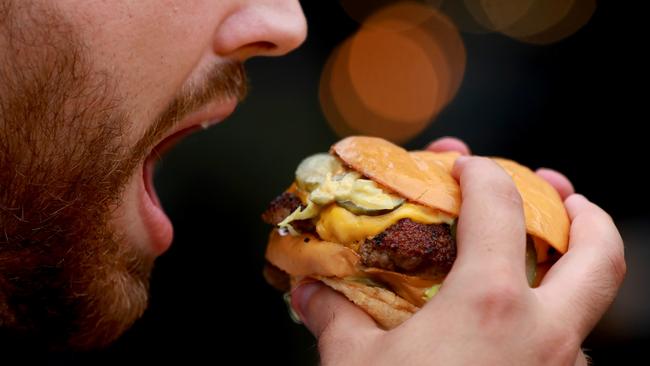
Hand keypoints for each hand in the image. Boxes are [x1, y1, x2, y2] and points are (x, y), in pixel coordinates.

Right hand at [290, 137, 624, 364]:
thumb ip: (334, 319)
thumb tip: (310, 293)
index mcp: (493, 306)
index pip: (500, 210)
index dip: (483, 174)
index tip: (467, 165)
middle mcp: (544, 336)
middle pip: (602, 256)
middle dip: (589, 214)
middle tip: (565, 193)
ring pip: (588, 311)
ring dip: (569, 275)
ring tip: (537, 263)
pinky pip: (562, 353)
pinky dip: (544, 328)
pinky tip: (507, 335)